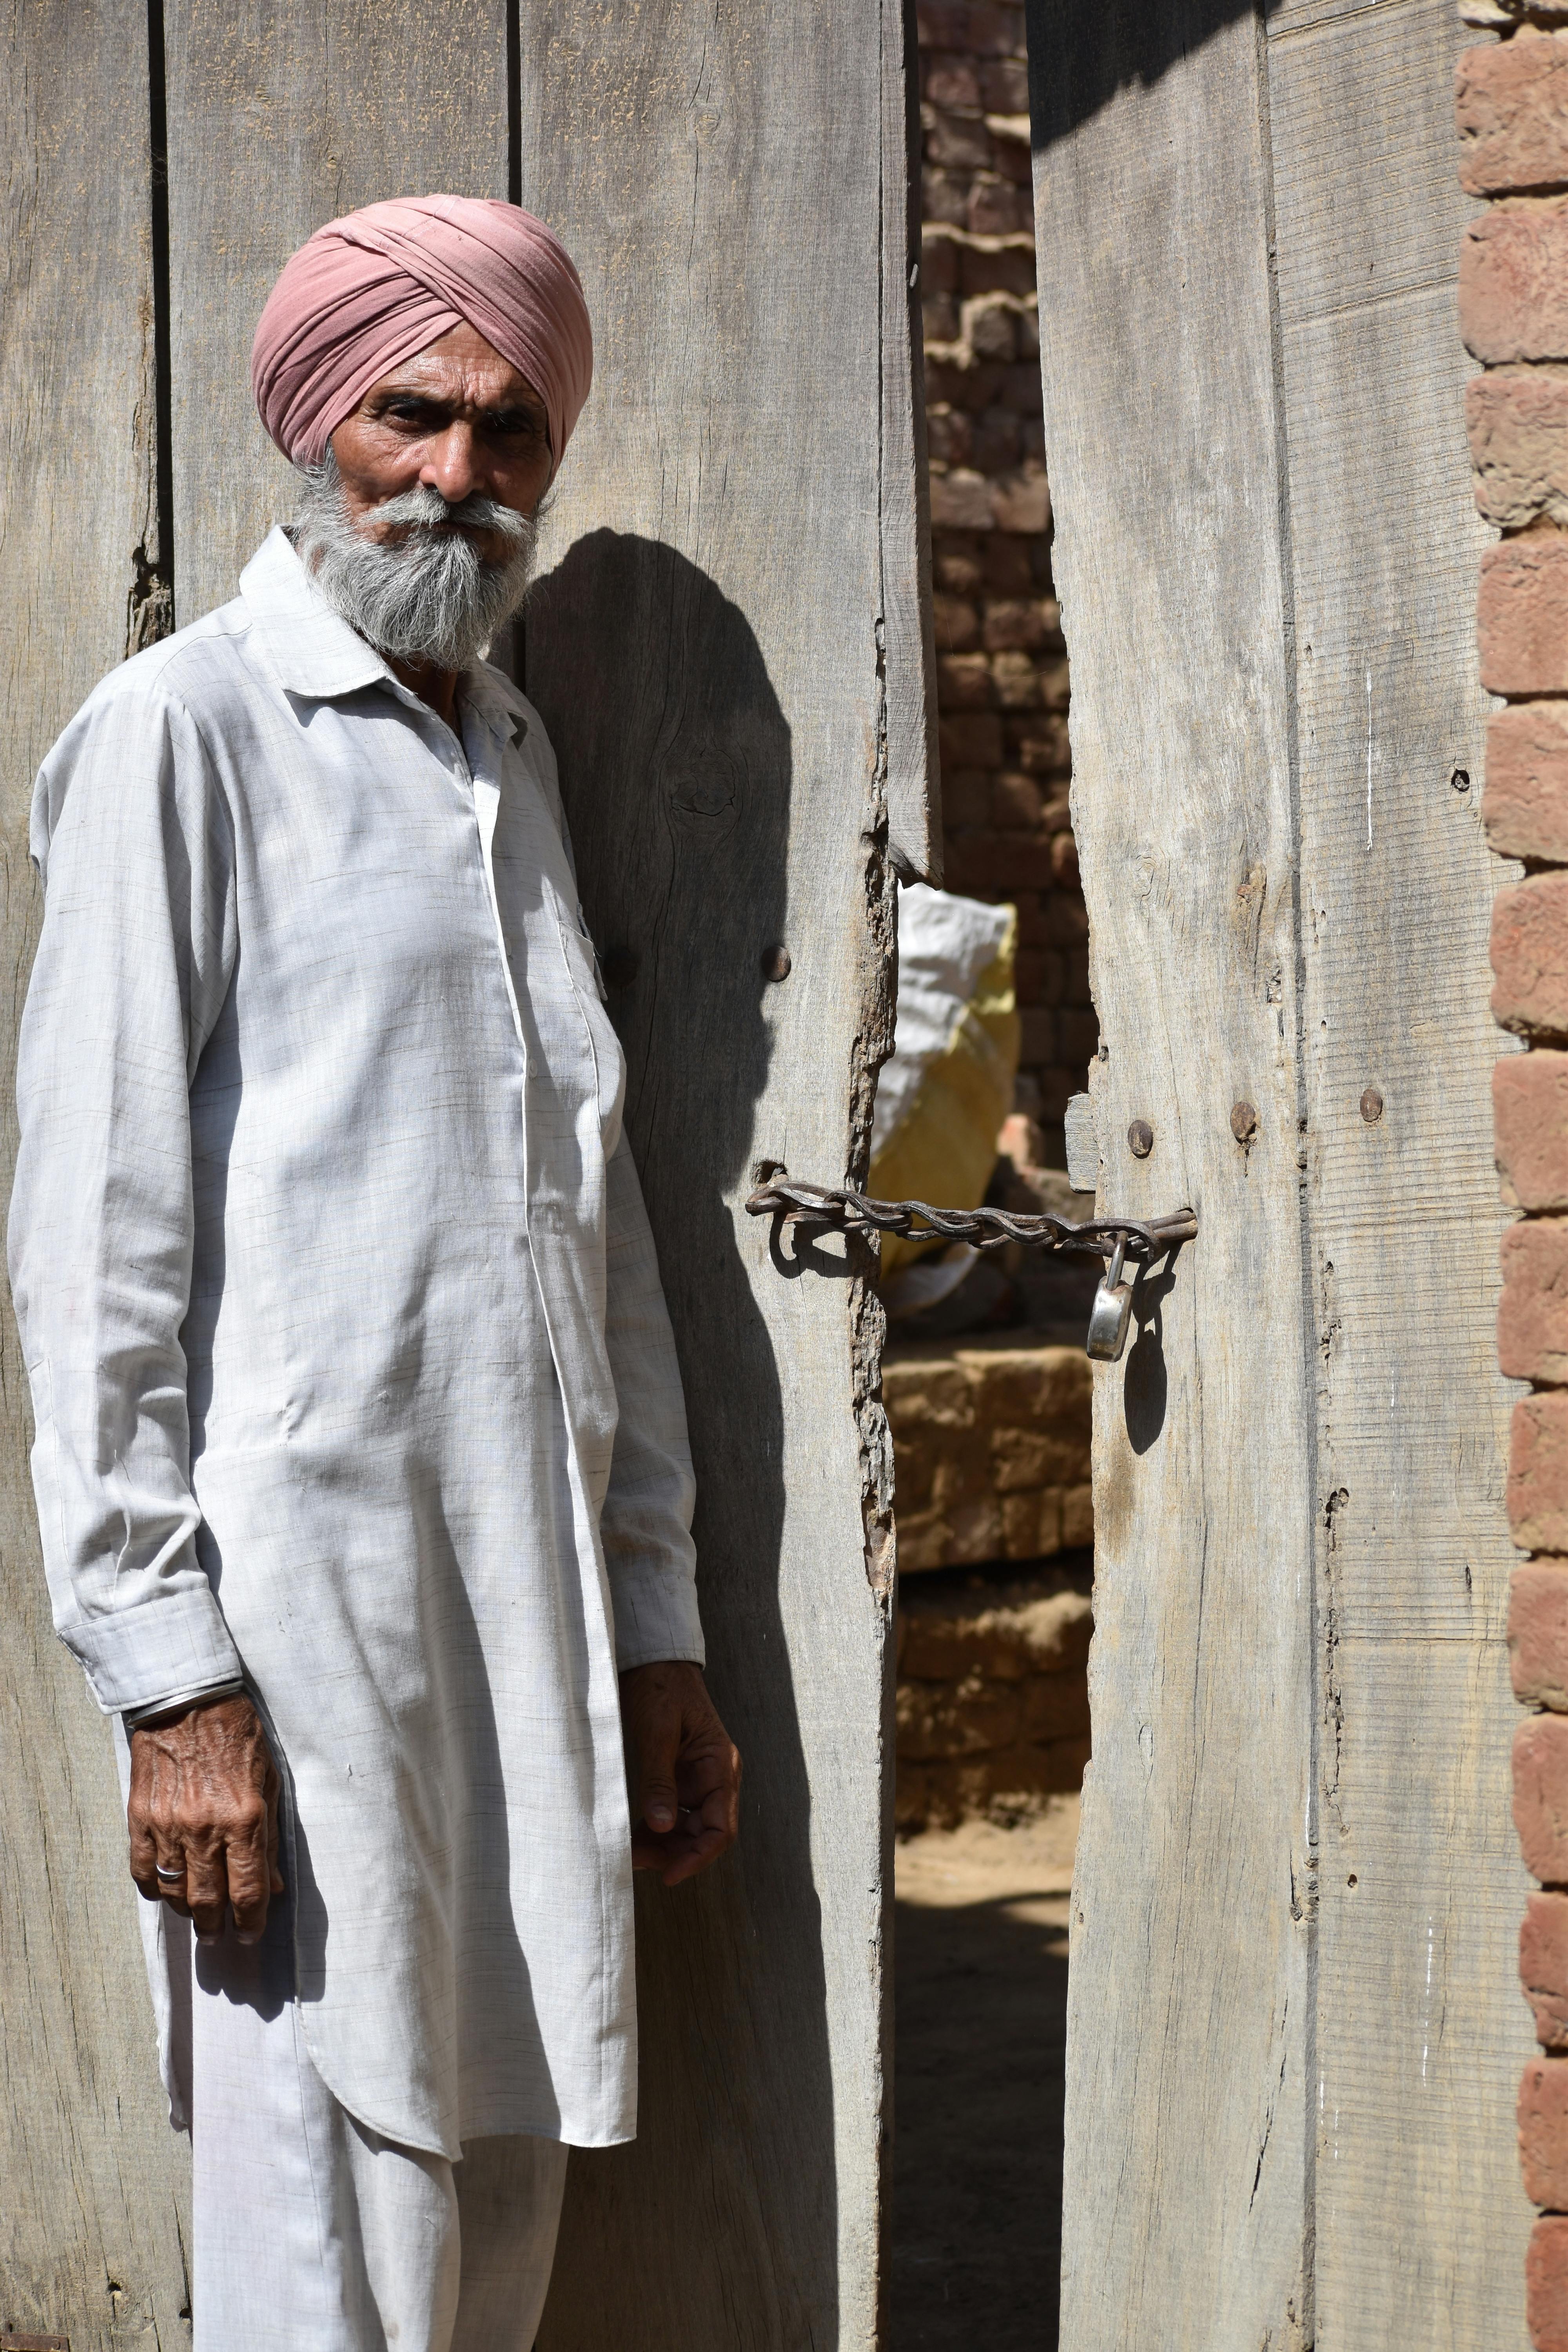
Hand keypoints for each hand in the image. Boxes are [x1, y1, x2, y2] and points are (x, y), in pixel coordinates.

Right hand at [128, 1692, 283, 1945]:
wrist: (188, 1701)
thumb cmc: (238, 1737)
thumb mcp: (269, 1782)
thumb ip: (270, 1838)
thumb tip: (273, 1886)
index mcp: (244, 1819)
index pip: (248, 1891)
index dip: (251, 1922)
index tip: (251, 1934)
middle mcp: (205, 1829)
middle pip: (208, 1902)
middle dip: (217, 1928)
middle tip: (222, 1935)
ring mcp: (168, 1826)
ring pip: (174, 1893)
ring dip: (187, 1913)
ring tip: (198, 1916)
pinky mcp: (140, 1818)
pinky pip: (143, 1872)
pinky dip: (155, 1889)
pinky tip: (167, 1891)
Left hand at [619, 1661, 740, 1887]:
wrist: (653, 1661)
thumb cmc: (660, 1688)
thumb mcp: (658, 1733)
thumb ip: (660, 1781)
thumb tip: (662, 1828)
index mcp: (720, 1766)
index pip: (721, 1828)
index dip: (698, 1857)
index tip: (670, 1875)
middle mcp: (714, 1778)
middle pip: (704, 1834)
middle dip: (674, 1854)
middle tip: (635, 1863)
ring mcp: (697, 1779)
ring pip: (688, 1829)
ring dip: (664, 1847)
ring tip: (630, 1855)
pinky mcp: (678, 1777)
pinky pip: (673, 1814)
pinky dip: (656, 1831)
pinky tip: (634, 1838)